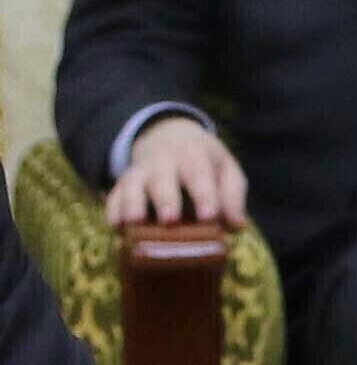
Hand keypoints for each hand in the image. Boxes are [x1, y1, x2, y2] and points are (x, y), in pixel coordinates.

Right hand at [105, 115, 246, 228]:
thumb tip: (236, 226)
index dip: (205, 195)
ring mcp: (140, 173)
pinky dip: (113, 211)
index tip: (210, 217)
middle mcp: (163, 162)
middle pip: (163, 179)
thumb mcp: (226, 169)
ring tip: (135, 222)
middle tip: (170, 220)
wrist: (168, 136)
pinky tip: (116, 227)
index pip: (200, 174)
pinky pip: (113, 197)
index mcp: (193, 156)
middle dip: (166, 199)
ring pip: (133, 186)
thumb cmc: (205, 162)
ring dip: (132, 203)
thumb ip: (232, 195)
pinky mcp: (122, 186)